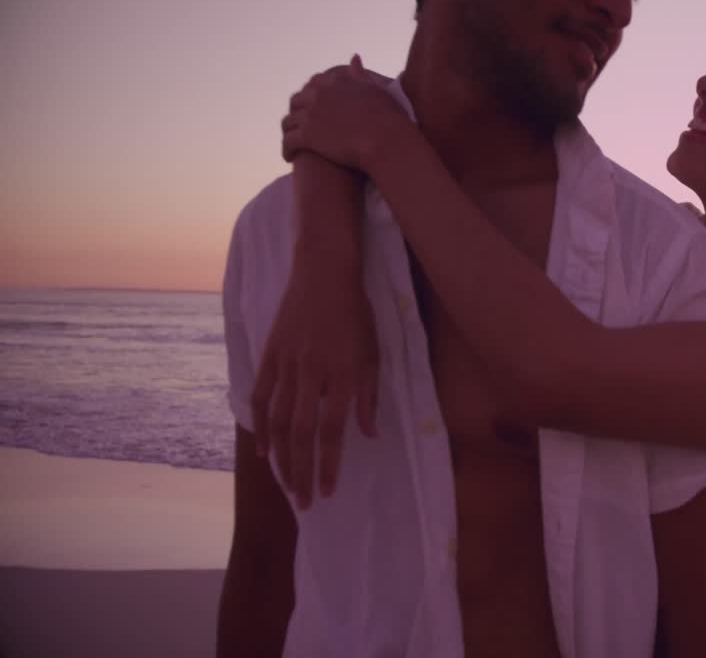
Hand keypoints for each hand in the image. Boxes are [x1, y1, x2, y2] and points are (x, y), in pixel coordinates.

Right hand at [250, 235, 379, 509]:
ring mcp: (286, 366)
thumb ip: (369, 397)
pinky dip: (261, 427)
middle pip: (302, 435)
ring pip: (278, 423)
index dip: (328, 464)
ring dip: (282, 459)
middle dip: (302, 473)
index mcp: (342, 375)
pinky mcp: (269, 357)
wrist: (324, 273)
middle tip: (304, 503)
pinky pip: (261, 399)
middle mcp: (311, 375)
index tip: (327, 491)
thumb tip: (368, 435)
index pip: (331, 431)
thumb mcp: (374, 353)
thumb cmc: (356, 314)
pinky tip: (263, 451)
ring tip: (287, 485)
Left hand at [281, 55, 409, 171]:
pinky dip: (286, 150)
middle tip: (301, 126)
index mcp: (334, 82)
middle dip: (296, 112)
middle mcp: (319, 94)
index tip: (315, 106)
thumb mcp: (375, 89)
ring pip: (288, 122)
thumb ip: (361, 74)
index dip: (312, 95)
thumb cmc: (388, 117)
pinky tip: (289, 158)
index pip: (314, 83)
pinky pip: (287, 142)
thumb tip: (354, 57)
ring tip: (293, 143)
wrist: (386, 140)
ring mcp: (311, 114)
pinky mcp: (307, 136)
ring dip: (289, 132)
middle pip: (296, 101)